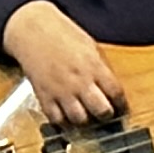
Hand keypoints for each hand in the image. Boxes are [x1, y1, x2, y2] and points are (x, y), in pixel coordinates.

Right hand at [2, 4, 124, 126]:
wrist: (32, 30)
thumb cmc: (62, 35)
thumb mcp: (89, 46)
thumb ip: (100, 68)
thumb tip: (111, 88)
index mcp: (94, 66)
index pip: (116, 93)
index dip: (121, 104)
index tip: (120, 107)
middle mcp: (79, 81)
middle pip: (101, 110)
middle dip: (106, 114)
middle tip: (104, 113)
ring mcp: (61, 90)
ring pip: (80, 119)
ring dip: (85, 120)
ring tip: (86, 115)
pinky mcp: (44, 96)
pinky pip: (56, 119)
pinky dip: (63, 121)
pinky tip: (67, 115)